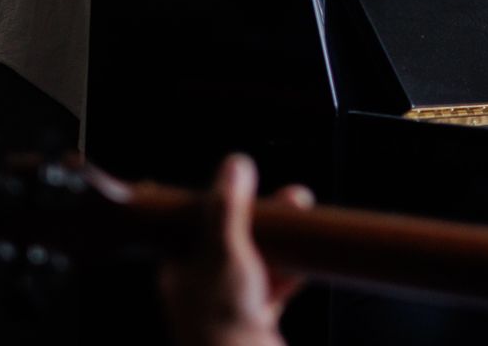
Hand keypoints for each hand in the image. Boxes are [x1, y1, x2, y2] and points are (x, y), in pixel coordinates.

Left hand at [159, 155, 311, 345]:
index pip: (201, 218)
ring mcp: (230, 301)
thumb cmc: (220, 321)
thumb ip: (228, 207)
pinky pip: (276, 283)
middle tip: (290, 198)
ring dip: (282, 238)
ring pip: (258, 257)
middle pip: (234, 235)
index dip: (228, 197)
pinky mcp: (256, 317)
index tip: (250, 181)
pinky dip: (292, 269)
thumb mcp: (224, 251)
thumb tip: (234, 166)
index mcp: (180, 266)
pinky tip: (306, 257)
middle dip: (265, 215)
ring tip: (302, 214)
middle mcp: (201, 283)